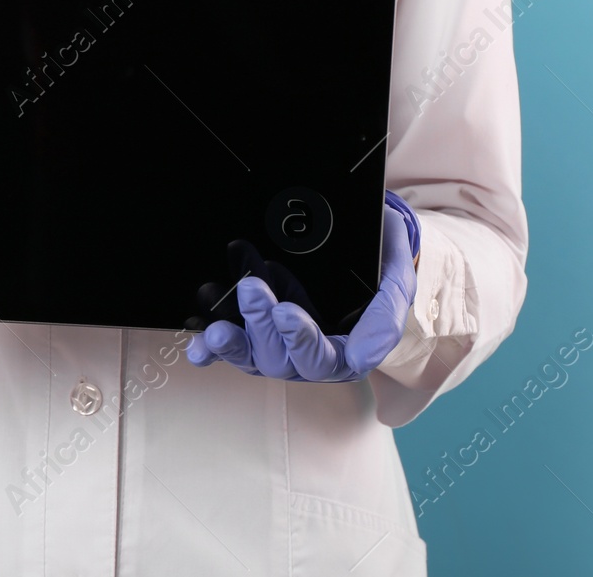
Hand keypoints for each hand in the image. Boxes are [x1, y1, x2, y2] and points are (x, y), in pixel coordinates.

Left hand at [186, 192, 419, 381]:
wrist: (364, 231)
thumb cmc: (381, 260)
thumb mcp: (394, 282)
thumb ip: (383, 320)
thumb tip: (361, 359)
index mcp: (346, 350)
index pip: (321, 361)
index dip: (301, 340)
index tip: (286, 311)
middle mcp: (308, 353)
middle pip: (280, 360)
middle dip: (262, 327)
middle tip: (252, 288)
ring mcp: (278, 341)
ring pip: (252, 355)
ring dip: (231, 342)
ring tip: (216, 324)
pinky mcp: (255, 328)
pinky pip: (231, 346)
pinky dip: (211, 349)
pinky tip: (198, 345)